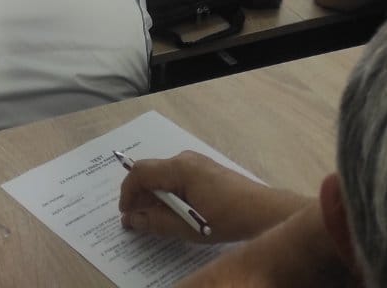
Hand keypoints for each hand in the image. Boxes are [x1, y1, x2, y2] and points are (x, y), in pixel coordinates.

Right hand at [119, 153, 299, 244]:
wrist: (261, 211)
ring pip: (162, 176)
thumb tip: (132, 219)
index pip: (141, 172)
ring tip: (152, 220)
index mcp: (179, 168)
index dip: (127, 192)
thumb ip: (156, 222)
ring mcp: (195, 162)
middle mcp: (184, 159)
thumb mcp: (187, 227)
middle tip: (135, 221)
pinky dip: (167, 193)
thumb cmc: (225, 219)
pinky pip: (175, 178)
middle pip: (151, 172)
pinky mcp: (203, 170)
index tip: (124, 214)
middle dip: (139, 196)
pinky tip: (171, 212)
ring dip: (153, 196)